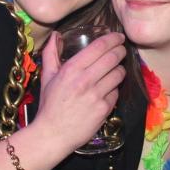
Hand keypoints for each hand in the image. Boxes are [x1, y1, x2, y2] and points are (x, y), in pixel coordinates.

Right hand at [35, 31, 125, 151]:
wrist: (53, 134)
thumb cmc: (50, 105)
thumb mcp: (47, 77)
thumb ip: (51, 53)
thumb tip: (56, 35)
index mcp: (71, 69)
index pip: (98, 47)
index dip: (112, 39)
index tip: (118, 36)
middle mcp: (85, 80)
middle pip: (113, 58)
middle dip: (120, 51)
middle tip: (122, 49)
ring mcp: (96, 95)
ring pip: (118, 74)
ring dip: (120, 69)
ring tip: (116, 69)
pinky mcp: (104, 109)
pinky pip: (116, 92)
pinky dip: (114, 89)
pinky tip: (108, 90)